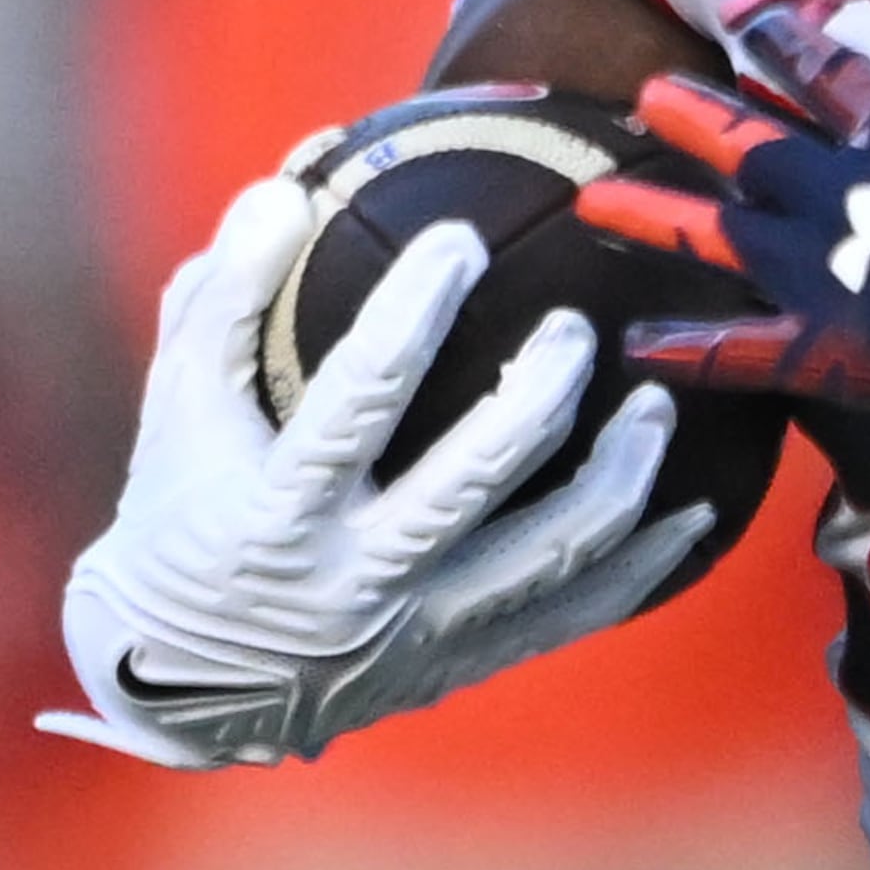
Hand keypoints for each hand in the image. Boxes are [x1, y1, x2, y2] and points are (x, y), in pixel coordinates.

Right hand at [50, 175, 704, 769]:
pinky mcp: (465, 661)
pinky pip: (574, 614)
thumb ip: (224, 296)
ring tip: (656, 407)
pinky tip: (692, 510)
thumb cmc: (182, 516)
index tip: (458, 239)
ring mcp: (421, 631)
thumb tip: (286, 185)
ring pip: (548, 555)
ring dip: (617, 478)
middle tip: (579, 328)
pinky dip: (639, 565)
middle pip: (473, 479)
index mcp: (279, 512)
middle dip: (539, 395)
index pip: (356, 395)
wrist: (188, 685)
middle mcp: (357, 581)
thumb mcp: (176, 407)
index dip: (412, 312)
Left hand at [586, 26, 869, 416]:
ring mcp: (816, 268)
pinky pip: (738, 351)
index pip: (827, 75)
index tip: (747, 22)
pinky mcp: (820, 346)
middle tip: (644, 96)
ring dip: (653, 219)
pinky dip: (687, 352)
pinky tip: (633, 345)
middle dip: (694, 119)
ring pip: (714, 237)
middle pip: (746, 145)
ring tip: (592, 204)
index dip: (787, 45)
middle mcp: (832, 192)